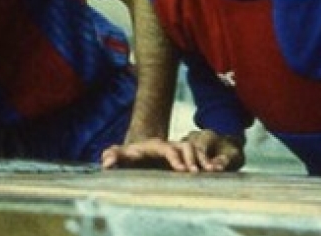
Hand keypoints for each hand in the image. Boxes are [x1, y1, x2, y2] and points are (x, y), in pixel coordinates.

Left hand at [101, 131, 243, 172]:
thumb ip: (112, 156)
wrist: (140, 153)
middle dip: (193, 159)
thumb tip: (106, 162)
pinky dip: (207, 164)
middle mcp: (170, 146)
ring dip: (203, 161)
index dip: (175, 158)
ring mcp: (179, 151)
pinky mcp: (186, 159)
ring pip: (197, 151)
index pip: (167, 148)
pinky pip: (201, 158)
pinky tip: (213, 175)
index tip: (182, 170)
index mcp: (156, 146)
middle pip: (186, 147)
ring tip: (210, 173)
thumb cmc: (129, 156)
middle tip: (196, 174)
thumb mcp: (119, 155)